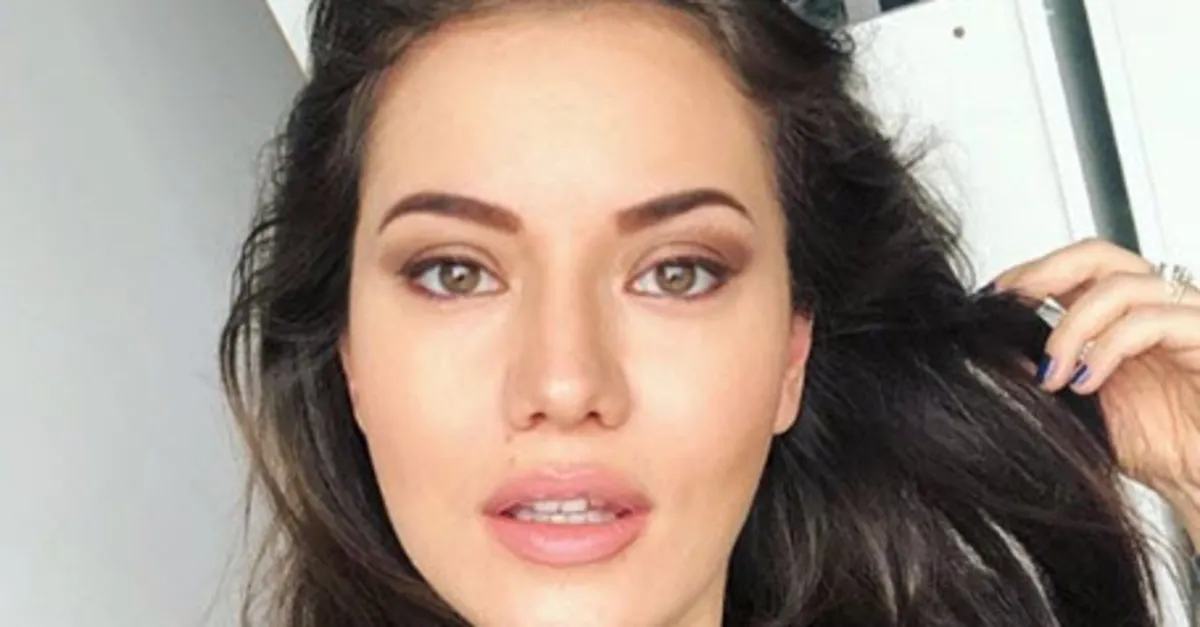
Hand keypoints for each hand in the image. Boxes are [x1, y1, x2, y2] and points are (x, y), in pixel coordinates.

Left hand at [991, 238, 1199, 546]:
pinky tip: (1086, 383)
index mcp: (1126, 316)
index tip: (992, 298)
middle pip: (1100, 255)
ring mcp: (1189, 318)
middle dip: (1043, 274)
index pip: (1079, 266)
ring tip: (1053, 374)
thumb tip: (997, 351)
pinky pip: (1153, 321)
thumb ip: (1048, 372)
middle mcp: (1159, 307)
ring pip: (1122, 285)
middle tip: (1009, 306)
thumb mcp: (1084, 407)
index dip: (1032, 272)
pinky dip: (1107, 348)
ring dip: (1072, 328)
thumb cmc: (1161, 447)